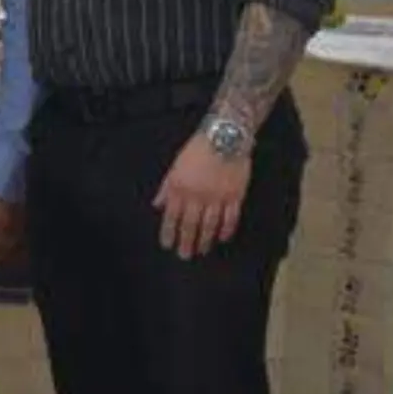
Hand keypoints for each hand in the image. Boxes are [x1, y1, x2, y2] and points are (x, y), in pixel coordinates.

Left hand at [153, 134, 250, 259]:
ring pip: (210, 225)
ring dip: (205, 240)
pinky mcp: (235, 196)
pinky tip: (222, 238)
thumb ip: (166, 188)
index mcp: (180, 187)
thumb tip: (157, 205)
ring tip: (201, 250)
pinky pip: (230, 218)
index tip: (167, 244)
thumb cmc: (197, 150)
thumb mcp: (175, 166)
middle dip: (186, 242)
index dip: (168, 232)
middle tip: (184, 256)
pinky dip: (226, 230)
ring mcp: (217, 197)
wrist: (224, 137)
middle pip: (190, 224)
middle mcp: (197, 195)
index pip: (172, 216)